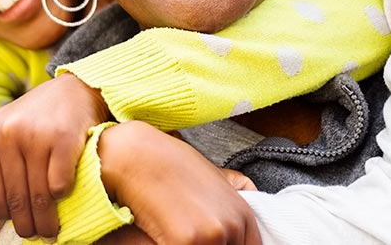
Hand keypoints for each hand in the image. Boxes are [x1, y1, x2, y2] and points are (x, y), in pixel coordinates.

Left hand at [0, 73, 111, 238]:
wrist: (71, 92)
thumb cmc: (30, 119)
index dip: (5, 215)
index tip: (15, 220)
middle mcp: (7, 133)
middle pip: (16, 198)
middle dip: (27, 224)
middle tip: (34, 234)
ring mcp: (35, 136)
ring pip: (39, 196)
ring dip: (46, 220)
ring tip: (49, 229)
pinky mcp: (63, 139)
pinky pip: (59, 185)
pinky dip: (63, 196)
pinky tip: (63, 195)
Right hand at [98, 121, 262, 244]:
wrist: (138, 155)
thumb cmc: (172, 164)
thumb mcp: (216, 175)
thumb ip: (238, 191)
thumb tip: (252, 198)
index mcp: (242, 214)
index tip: (216, 242)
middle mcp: (230, 226)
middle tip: (194, 238)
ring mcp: (209, 236)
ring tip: (178, 235)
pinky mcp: (183, 243)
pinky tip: (164, 238)